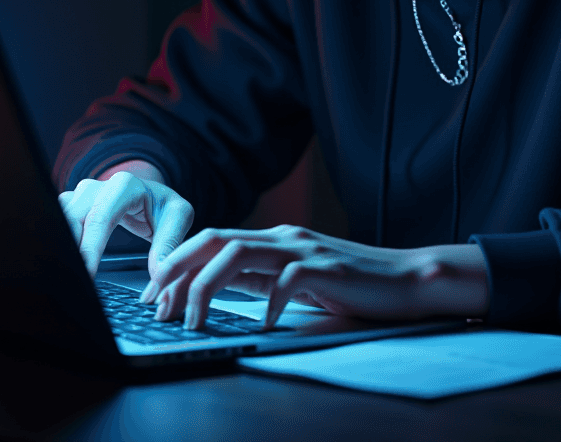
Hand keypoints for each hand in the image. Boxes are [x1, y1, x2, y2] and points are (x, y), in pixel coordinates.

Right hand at [59, 170, 193, 279]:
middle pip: (72, 217)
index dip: (91, 247)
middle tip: (73, 280)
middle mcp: (97, 187)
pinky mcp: (70, 208)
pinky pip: (55, 223)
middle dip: (70, 249)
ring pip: (58, 218)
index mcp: (125, 186)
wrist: (151, 195)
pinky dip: (58, 243)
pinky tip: (61, 264)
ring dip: (60, 246)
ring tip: (64, 273)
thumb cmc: (163, 206)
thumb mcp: (178, 218)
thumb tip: (157, 278)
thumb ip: (168, 245)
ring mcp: (80, 196)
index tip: (87, 275)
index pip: (101, 217)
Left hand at [141, 224, 488, 330]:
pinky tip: (265, 323)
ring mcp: (305, 249)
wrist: (406, 279)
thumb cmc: (352, 284)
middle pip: (216, 239)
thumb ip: (261, 278)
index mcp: (275, 239)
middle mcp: (285, 237)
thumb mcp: (296, 279)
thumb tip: (216, 287)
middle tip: (156, 303)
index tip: (154, 293)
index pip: (213, 241)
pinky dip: (269, 302)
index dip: (178, 264)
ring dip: (207, 286)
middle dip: (178, 268)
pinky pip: (288, 280)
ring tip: (192, 320)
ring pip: (240, 253)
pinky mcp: (328, 268)